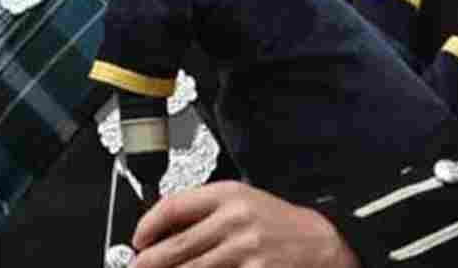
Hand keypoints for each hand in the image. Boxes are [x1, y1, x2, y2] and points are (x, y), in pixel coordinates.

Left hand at [131, 180, 360, 267]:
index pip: (173, 207)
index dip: (146, 227)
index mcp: (229, 195)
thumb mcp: (240, 202)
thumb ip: (202, 212)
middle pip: (172, 249)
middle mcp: (235, 221)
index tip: (137, 241)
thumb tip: (157, 233)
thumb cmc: (276, 224)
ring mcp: (245, 251)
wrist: (319, 243)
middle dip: (146, 265)